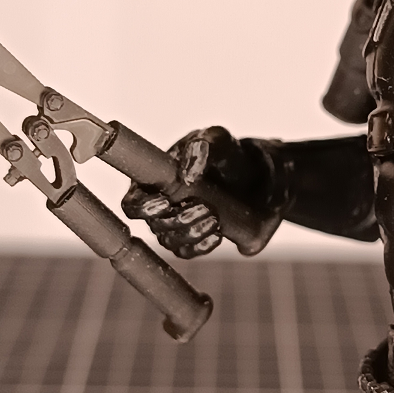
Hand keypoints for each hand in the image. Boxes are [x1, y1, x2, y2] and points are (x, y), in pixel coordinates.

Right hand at [122, 126, 271, 258]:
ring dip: (190, 233)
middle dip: (176, 220)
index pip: (132, 202)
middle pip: (153, 225)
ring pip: (170, 241)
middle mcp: (162, 207)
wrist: (261, 178)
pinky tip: (217, 234)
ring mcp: (178, 226)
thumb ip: (201, 148)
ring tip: (214, 218)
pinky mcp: (197, 240)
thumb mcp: (219, 140)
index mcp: (155, 181)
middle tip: (203, 207)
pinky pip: (188, 252)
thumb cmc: (230, 155)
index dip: (142, 208)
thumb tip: (186, 176)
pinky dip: (201, 245)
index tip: (165, 203)